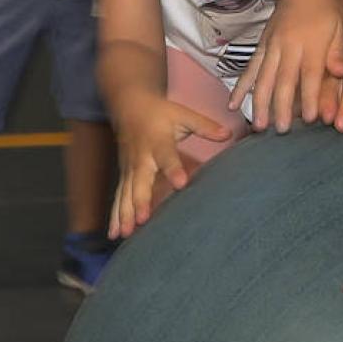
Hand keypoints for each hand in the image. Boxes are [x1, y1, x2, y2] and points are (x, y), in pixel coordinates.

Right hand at [112, 95, 231, 237]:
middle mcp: (141, 158)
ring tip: (124, 235)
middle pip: (139, 181)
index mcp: (158, 141)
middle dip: (140, 200)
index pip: (167, 156)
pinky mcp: (124, 176)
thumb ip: (205, 126)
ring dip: (124, 214)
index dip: (173, 169)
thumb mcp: (183, 114)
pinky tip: (114, 234)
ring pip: (125, 193)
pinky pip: (118, 197)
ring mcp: (129, 169)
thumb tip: (229, 134)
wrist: (129, 106)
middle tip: (143, 219)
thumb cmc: (160, 112)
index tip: (181, 183)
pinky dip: (115, 216)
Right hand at [229, 0, 342, 132]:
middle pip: (284, 79)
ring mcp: (272, 45)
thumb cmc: (329, 15)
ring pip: (263, 77)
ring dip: (260, 102)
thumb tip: (340, 73)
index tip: (310, 118)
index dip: (309, 96)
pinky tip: (233, 105)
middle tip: (282, 129)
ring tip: (258, 125)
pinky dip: (241, 86)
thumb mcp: (342, 30)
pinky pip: (249, 68)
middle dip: (282, 106)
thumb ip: (338, 52)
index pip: (311, 74)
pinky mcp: (261, 45)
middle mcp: (289, 45)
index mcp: (312, 43)